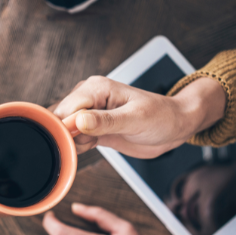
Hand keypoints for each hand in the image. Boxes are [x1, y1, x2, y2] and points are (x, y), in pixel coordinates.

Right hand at [50, 76, 225, 157]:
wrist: (175, 127)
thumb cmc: (162, 117)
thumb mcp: (136, 119)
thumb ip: (106, 121)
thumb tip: (79, 120)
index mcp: (96, 88)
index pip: (66, 107)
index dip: (65, 127)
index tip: (74, 141)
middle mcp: (88, 97)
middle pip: (60, 118)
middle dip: (67, 136)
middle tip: (89, 143)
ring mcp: (88, 112)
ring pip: (64, 130)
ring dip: (72, 142)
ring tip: (94, 142)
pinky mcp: (91, 127)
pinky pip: (73, 138)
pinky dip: (77, 146)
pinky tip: (93, 145)